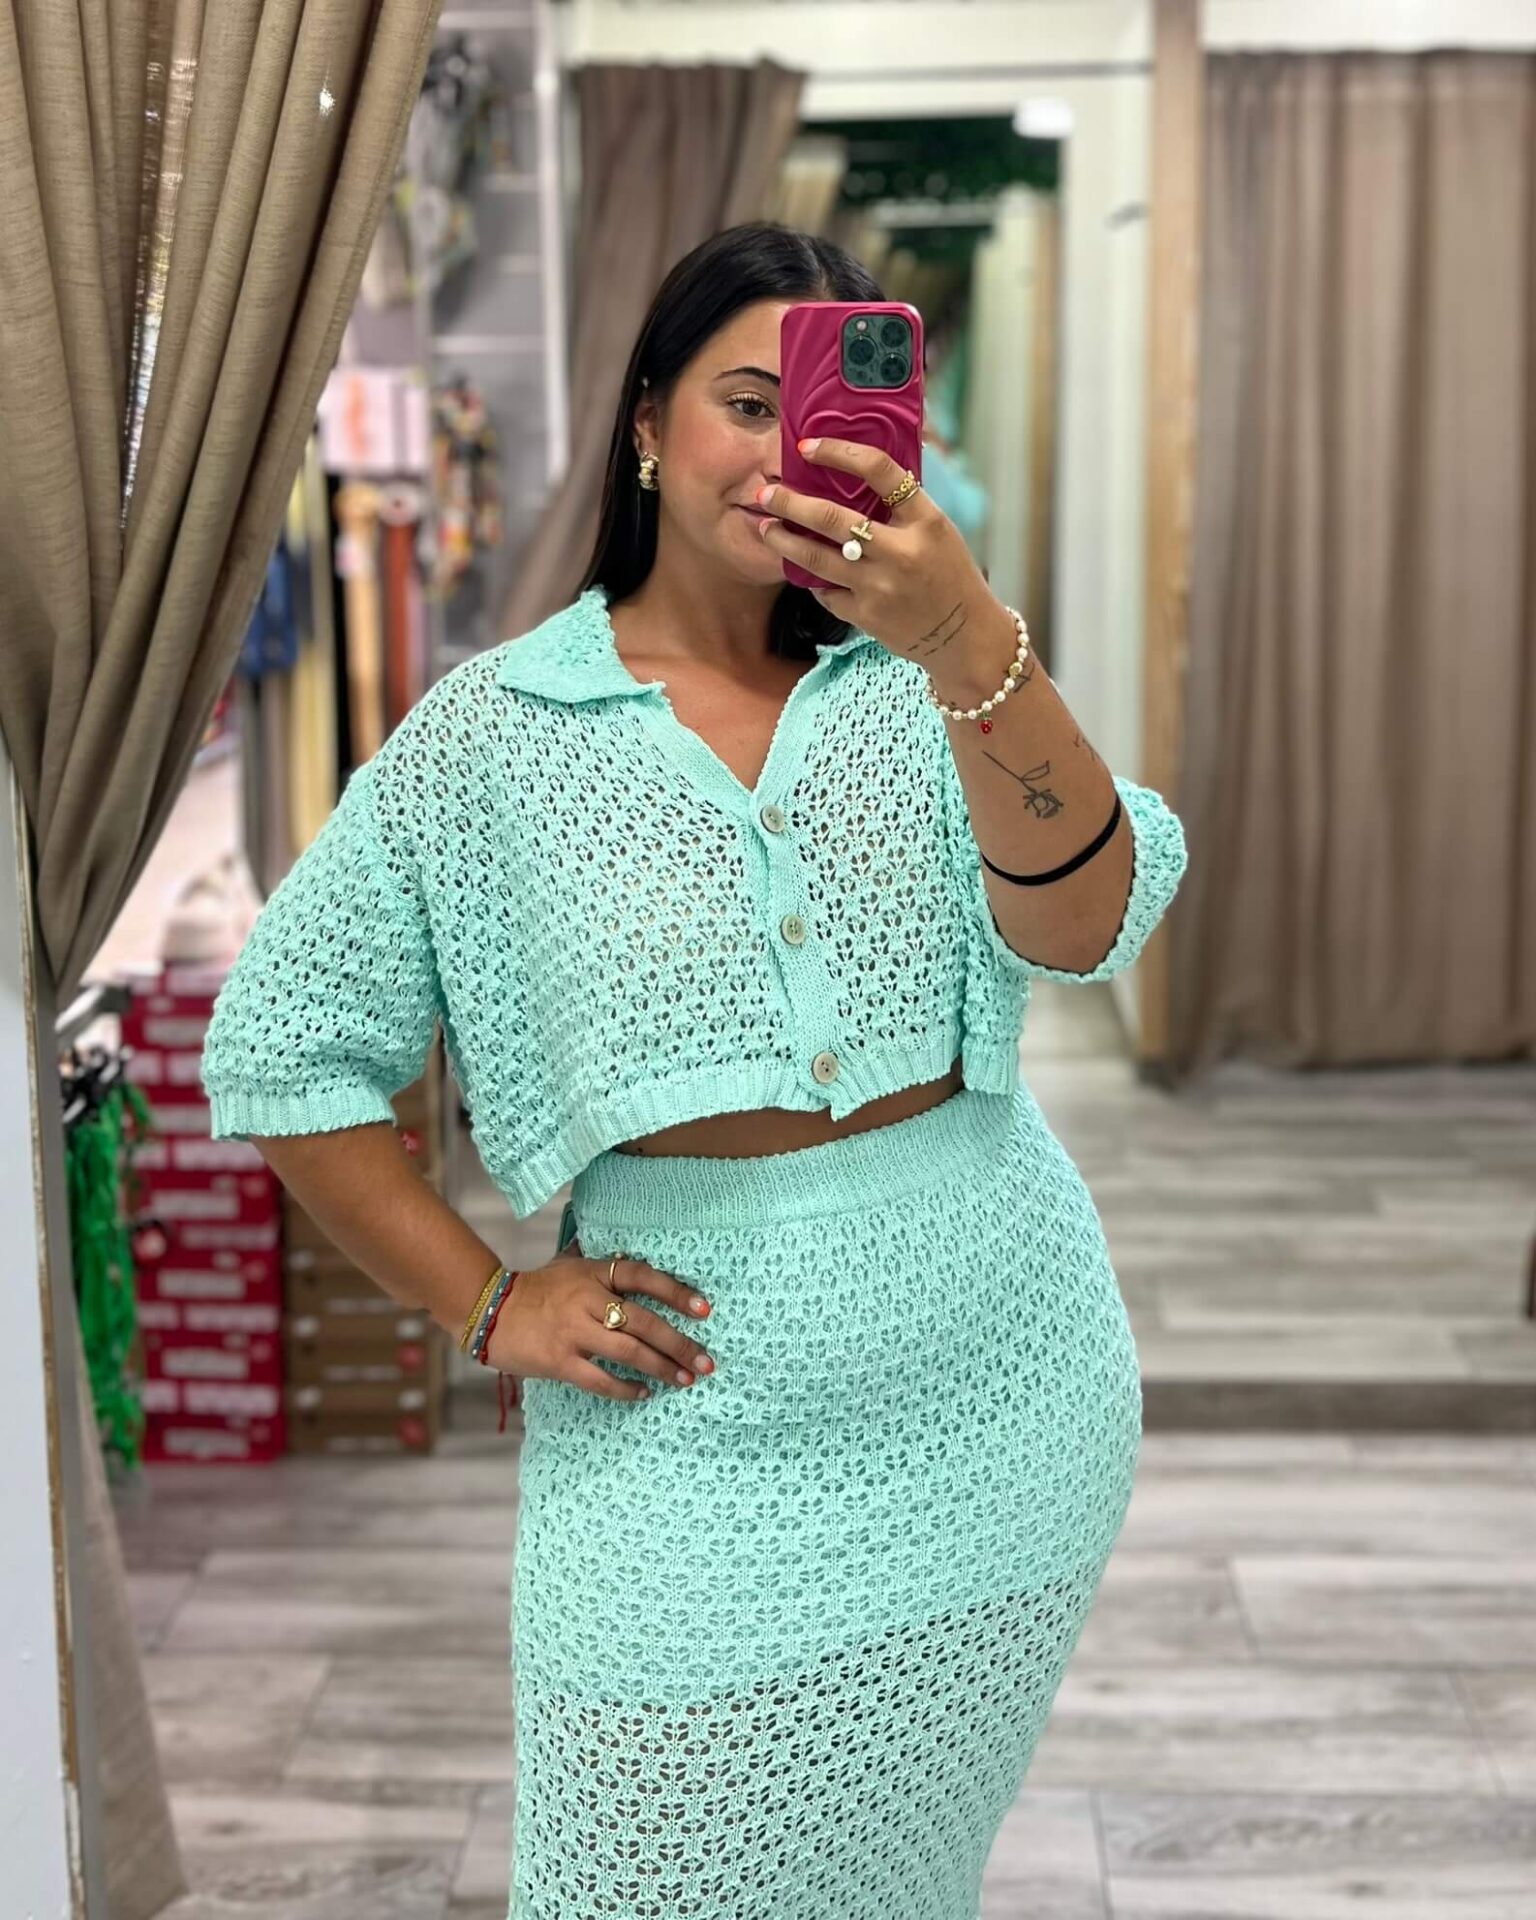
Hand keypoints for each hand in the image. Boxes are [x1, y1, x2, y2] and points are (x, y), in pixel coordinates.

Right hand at [482, 1240, 715, 1401]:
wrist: (489, 1310)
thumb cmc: (535, 1288)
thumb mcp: (568, 1264)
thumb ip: (600, 1262)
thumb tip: (632, 1252)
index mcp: (593, 1273)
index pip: (643, 1277)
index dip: (676, 1291)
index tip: (705, 1309)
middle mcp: (587, 1300)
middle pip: (644, 1322)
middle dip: (680, 1344)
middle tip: (706, 1361)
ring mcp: (573, 1332)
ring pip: (628, 1352)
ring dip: (662, 1368)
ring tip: (685, 1380)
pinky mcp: (559, 1361)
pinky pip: (600, 1379)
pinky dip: (626, 1389)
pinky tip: (644, 1394)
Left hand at [752, 436, 1004, 681]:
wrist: (964, 635)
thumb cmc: (950, 574)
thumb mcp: (938, 530)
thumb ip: (903, 505)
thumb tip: (861, 467)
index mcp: (925, 521)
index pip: (879, 471)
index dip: (839, 453)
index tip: (808, 446)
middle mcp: (900, 552)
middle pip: (831, 518)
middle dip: (790, 503)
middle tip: (766, 494)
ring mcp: (879, 587)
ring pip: (815, 557)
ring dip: (783, 540)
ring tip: (766, 528)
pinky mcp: (865, 615)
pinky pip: (825, 590)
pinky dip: (812, 576)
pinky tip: (802, 567)